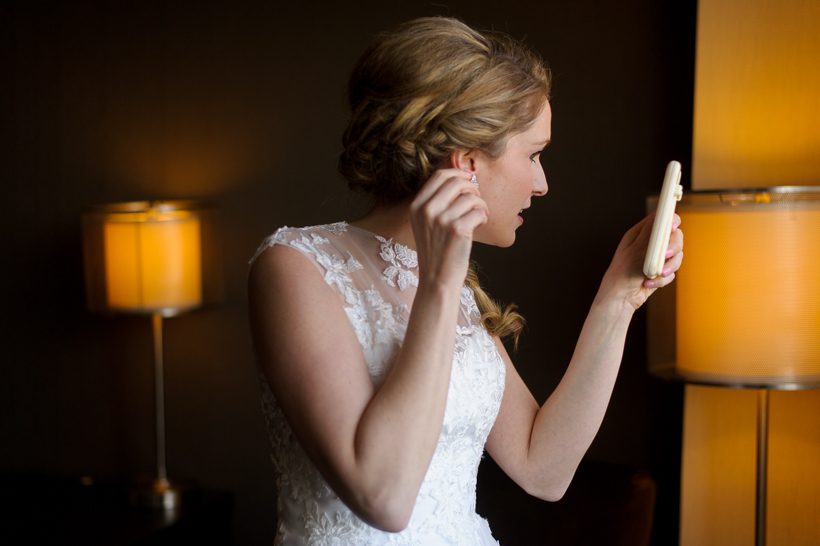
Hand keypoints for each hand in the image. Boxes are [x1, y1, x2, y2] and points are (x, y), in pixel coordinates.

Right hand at [409, 168, 488, 289]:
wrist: (437, 279)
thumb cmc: (436, 251)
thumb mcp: (425, 223)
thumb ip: (436, 201)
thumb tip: (462, 178)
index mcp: (416, 206)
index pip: (440, 175)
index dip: (458, 173)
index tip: (468, 180)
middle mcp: (426, 210)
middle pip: (457, 181)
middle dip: (472, 187)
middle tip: (477, 199)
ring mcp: (441, 220)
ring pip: (471, 196)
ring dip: (481, 204)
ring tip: (480, 215)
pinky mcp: (457, 230)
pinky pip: (478, 211)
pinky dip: (484, 215)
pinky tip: (481, 223)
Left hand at [600, 212, 683, 311]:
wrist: (620, 298)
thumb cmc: (622, 273)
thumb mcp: (636, 250)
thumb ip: (651, 234)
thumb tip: (660, 215)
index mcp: (641, 234)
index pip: (661, 220)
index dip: (670, 220)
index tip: (673, 227)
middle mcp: (650, 244)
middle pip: (675, 237)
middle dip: (673, 247)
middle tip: (666, 255)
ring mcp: (657, 258)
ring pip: (677, 256)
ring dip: (669, 267)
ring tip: (656, 274)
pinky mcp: (661, 271)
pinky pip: (671, 272)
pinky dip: (662, 279)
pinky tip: (648, 283)